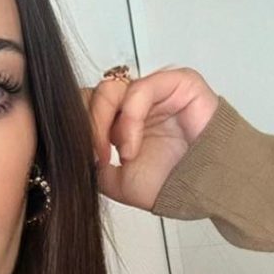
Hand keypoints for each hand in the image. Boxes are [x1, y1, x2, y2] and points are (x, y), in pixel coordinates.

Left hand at [81, 66, 219, 210]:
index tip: (86, 158)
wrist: (204, 191)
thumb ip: (90, 161)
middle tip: (97, 154)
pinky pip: (140, 88)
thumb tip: (70, 147)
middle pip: (94, 94)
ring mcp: (155, 90)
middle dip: (89, 125)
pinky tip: (131, 146)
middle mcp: (136, 102)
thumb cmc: (169, 185)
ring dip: (108, 124)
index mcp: (121, 120)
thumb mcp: (113, 180)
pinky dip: (129, 119)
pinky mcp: (177, 82)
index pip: (86, 106)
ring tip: (122, 154)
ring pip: (111, 89)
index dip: (79, 127)